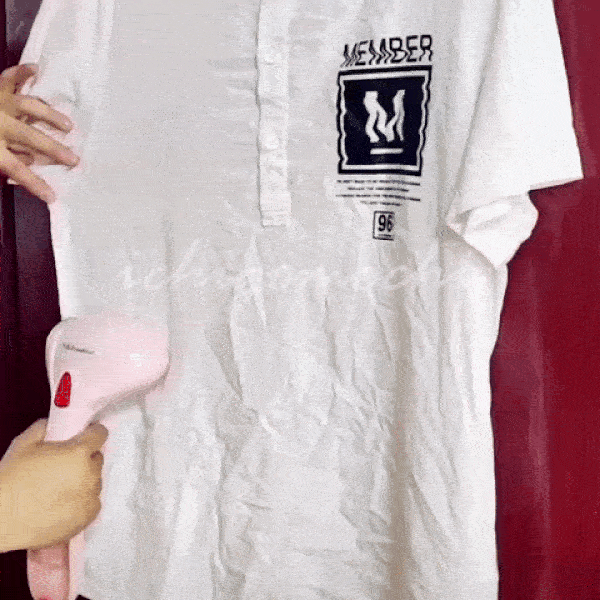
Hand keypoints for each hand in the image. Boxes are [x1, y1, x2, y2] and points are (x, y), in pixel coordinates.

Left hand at [0, 64, 79, 203]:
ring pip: (31, 108)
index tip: (52, 196)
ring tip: (68, 125)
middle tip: (75, 159)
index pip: (18, 170)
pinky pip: (9, 78)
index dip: (36, 184)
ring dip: (51, 117)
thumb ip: (1, 161)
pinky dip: (22, 72)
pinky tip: (34, 69)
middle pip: (33, 139)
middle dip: (55, 150)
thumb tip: (25, 160)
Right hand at [0, 419, 108, 551]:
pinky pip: (92, 502)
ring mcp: (90, 497)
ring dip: (84, 480)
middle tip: (64, 465)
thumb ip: (46, 427)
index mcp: (79, 453)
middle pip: (97, 458)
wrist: (1, 518)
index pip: (100, 434)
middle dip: (84, 458)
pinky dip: (82, 500)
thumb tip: (55, 424)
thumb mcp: (25, 443)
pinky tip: (63, 501)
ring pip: (95, 481)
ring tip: (60, 487)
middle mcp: (90, 474)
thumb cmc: (11, 479)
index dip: (91, 433)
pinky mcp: (87, 517)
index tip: (84, 436)